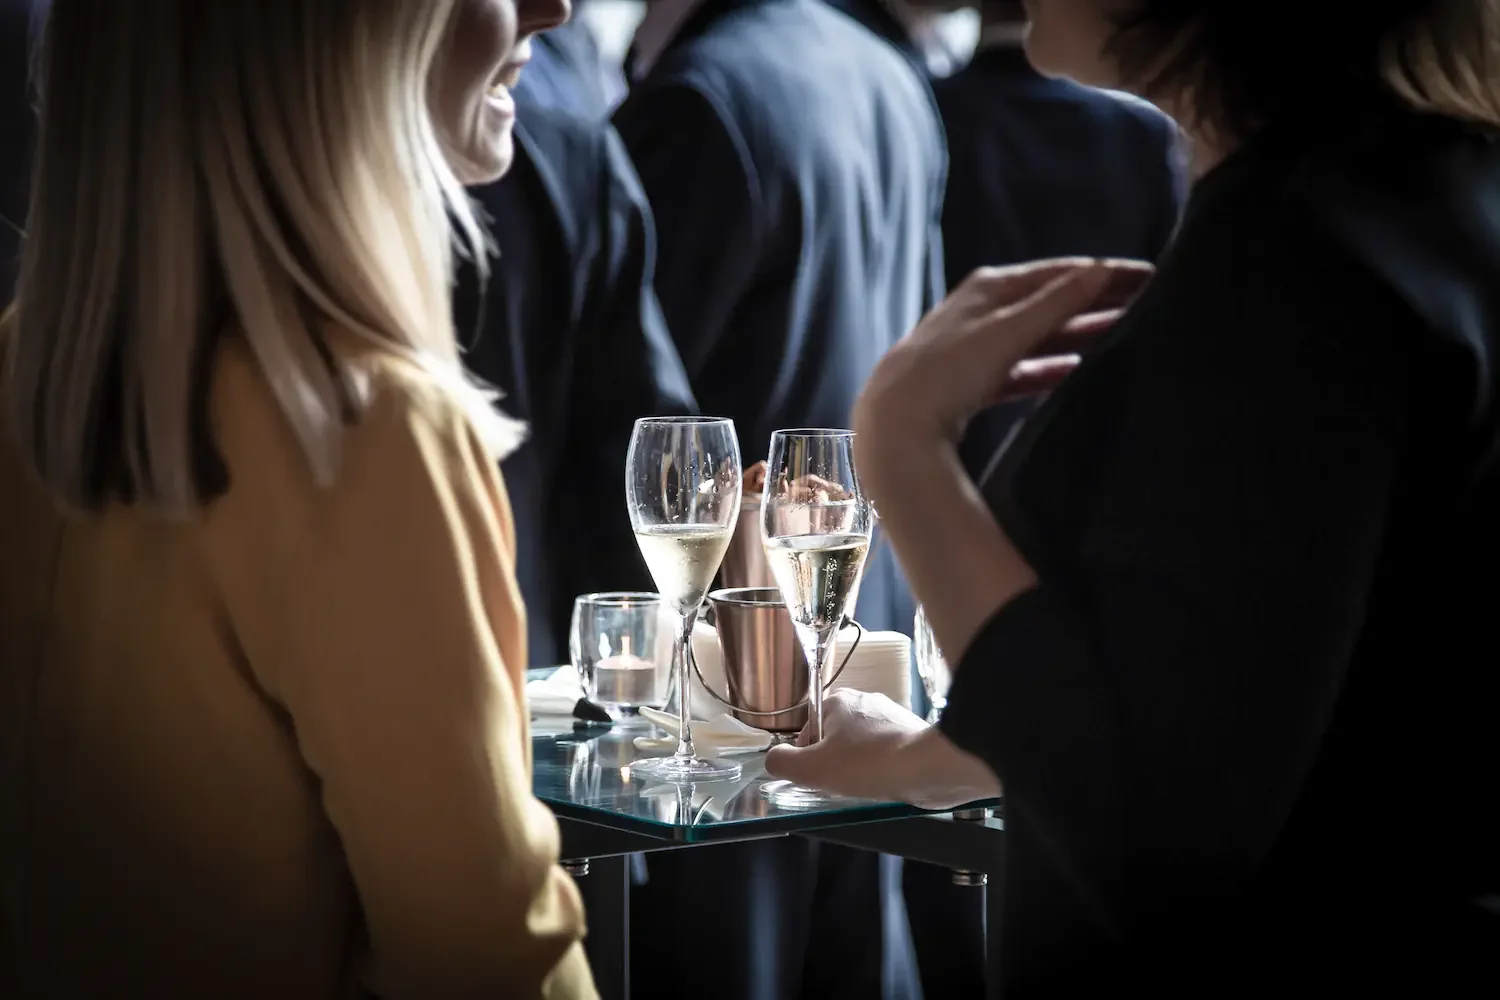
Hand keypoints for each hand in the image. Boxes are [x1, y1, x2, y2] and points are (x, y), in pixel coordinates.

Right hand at [765, 689, 1000, 809]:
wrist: (929, 768)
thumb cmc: (866, 764)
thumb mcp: (812, 769)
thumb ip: (783, 763)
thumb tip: (774, 760)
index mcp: (838, 700)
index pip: (808, 730)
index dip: (807, 757)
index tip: (818, 775)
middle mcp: (864, 701)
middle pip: (835, 739)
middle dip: (835, 764)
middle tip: (841, 784)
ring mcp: (891, 717)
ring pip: (861, 748)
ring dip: (859, 769)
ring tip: (866, 786)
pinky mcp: (912, 735)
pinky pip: (885, 755)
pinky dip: (882, 770)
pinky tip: (886, 784)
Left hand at [854, 257, 1153, 442]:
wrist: (896, 423)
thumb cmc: (949, 370)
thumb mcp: (1008, 330)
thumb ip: (1056, 302)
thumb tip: (1100, 270)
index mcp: (990, 287)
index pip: (1060, 272)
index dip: (1106, 273)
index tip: (1150, 275)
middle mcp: (982, 309)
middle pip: (1052, 301)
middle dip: (1098, 301)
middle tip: (1148, 302)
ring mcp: (976, 346)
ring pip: (1040, 335)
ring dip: (1080, 333)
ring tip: (1124, 333)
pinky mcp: (973, 382)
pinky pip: (1023, 368)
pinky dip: (1050, 367)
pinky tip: (1076, 370)